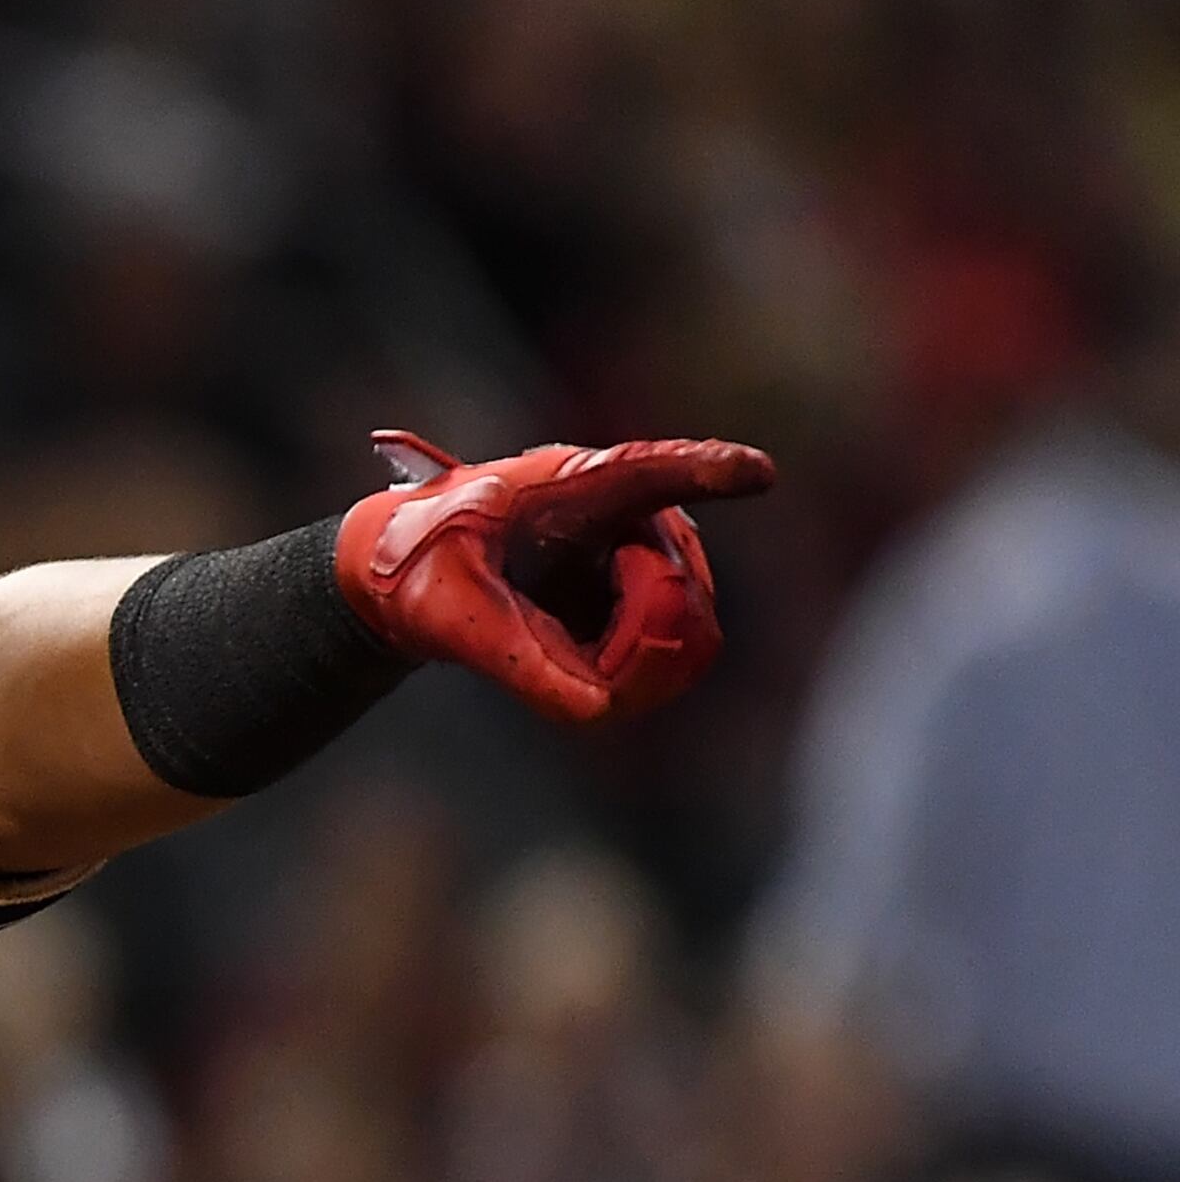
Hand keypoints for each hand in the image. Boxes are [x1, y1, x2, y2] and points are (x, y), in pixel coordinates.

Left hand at [334, 429, 774, 723]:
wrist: (422, 574)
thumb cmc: (426, 569)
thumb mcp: (453, 616)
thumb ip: (519, 660)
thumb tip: (598, 710)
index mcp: (576, 485)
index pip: (652, 473)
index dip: (706, 472)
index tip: (759, 471)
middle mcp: (636, 513)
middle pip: (679, 595)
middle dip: (632, 641)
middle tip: (550, 642)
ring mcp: (657, 554)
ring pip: (690, 634)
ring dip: (632, 663)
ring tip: (558, 640)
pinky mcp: (658, 594)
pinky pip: (679, 656)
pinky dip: (632, 676)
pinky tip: (576, 652)